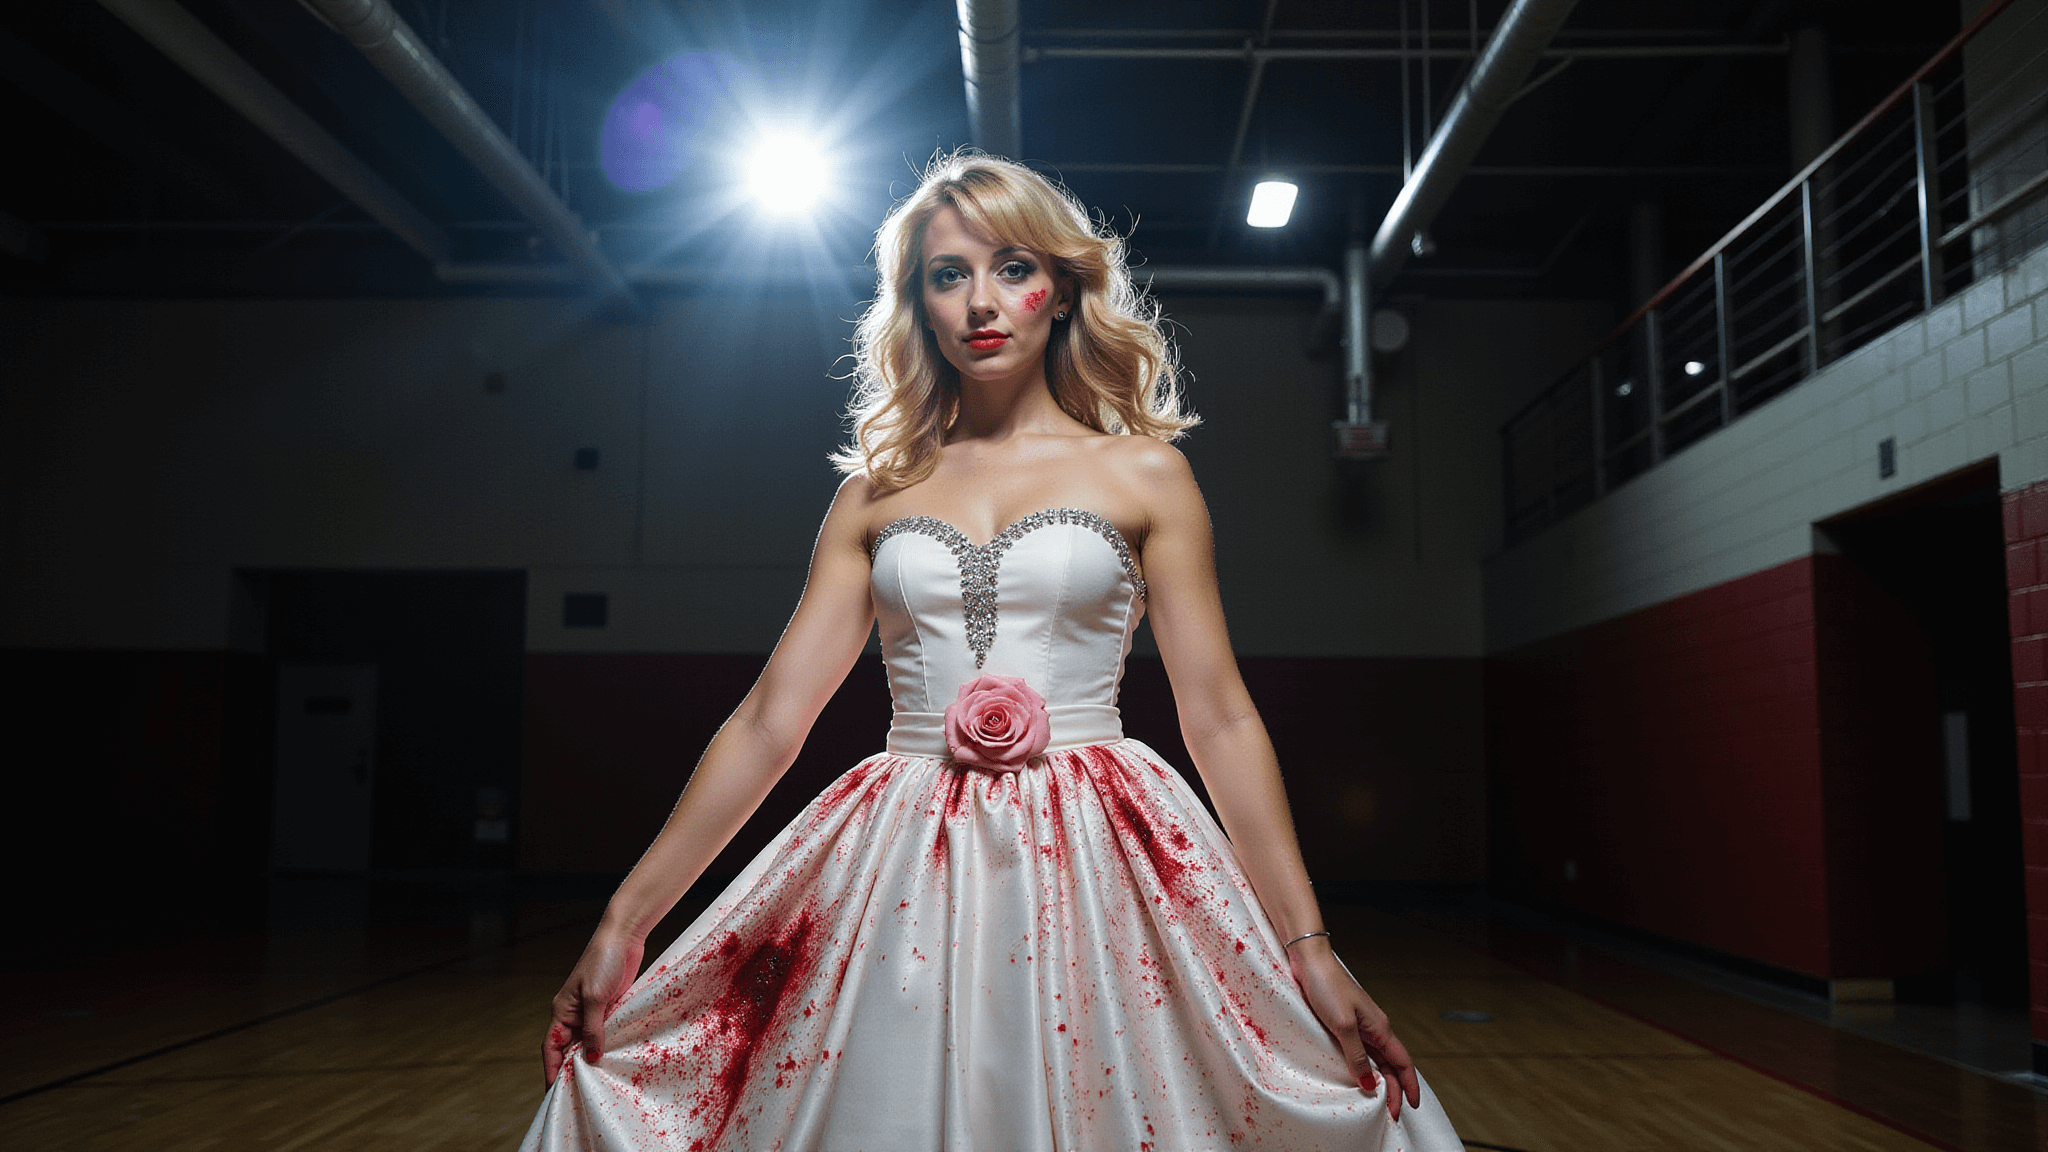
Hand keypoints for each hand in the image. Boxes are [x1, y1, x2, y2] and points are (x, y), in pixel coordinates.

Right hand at [542, 925, 645, 1086]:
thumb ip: (593, 1029)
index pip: (551, 1048)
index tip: (554, 1092)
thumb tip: (592, 1057)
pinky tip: (615, 1060)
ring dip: (592, 1060)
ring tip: (599, 1083)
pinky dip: (608, 1046)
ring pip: (588, 1043)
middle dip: (573, 1070)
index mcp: (562, 1011)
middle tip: (579, 1094)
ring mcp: (593, 1012)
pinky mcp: (610, 1008)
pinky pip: (605, 1033)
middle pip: (569, 1049)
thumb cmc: (603, 960)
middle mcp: (574, 1015)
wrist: (624, 936)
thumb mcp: (596, 998)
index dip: (551, 1070)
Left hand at [1287, 937, 1421, 1121]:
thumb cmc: (1327, 986)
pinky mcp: (1343, 1023)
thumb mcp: (1342, 1025)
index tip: (1411, 1106)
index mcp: (1379, 1028)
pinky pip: (1359, 1051)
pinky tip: (1356, 1077)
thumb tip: (1369, 1083)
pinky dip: (1362, 1067)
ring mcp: (1359, 1026)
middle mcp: (1373, 1028)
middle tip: (1390, 1114)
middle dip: (1394, 1090)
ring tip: (1376, 1102)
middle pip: (1390, 1065)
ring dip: (1378, 1080)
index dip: (1409, 1085)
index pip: (1402, 1062)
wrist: (1309, 961)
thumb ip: (1356, 1055)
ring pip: (1375, 1059)